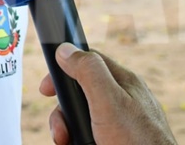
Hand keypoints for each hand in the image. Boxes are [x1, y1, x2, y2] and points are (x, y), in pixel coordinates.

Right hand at [38, 43, 176, 144]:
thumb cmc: (138, 141)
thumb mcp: (109, 100)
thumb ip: (89, 72)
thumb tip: (66, 49)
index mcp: (124, 82)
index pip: (89, 62)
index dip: (64, 70)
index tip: (46, 90)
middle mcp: (123, 101)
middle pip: (81, 94)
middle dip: (64, 112)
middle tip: (61, 132)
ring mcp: (121, 124)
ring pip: (84, 119)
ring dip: (68, 132)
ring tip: (67, 143)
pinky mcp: (116, 140)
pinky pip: (90, 136)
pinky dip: (79, 141)